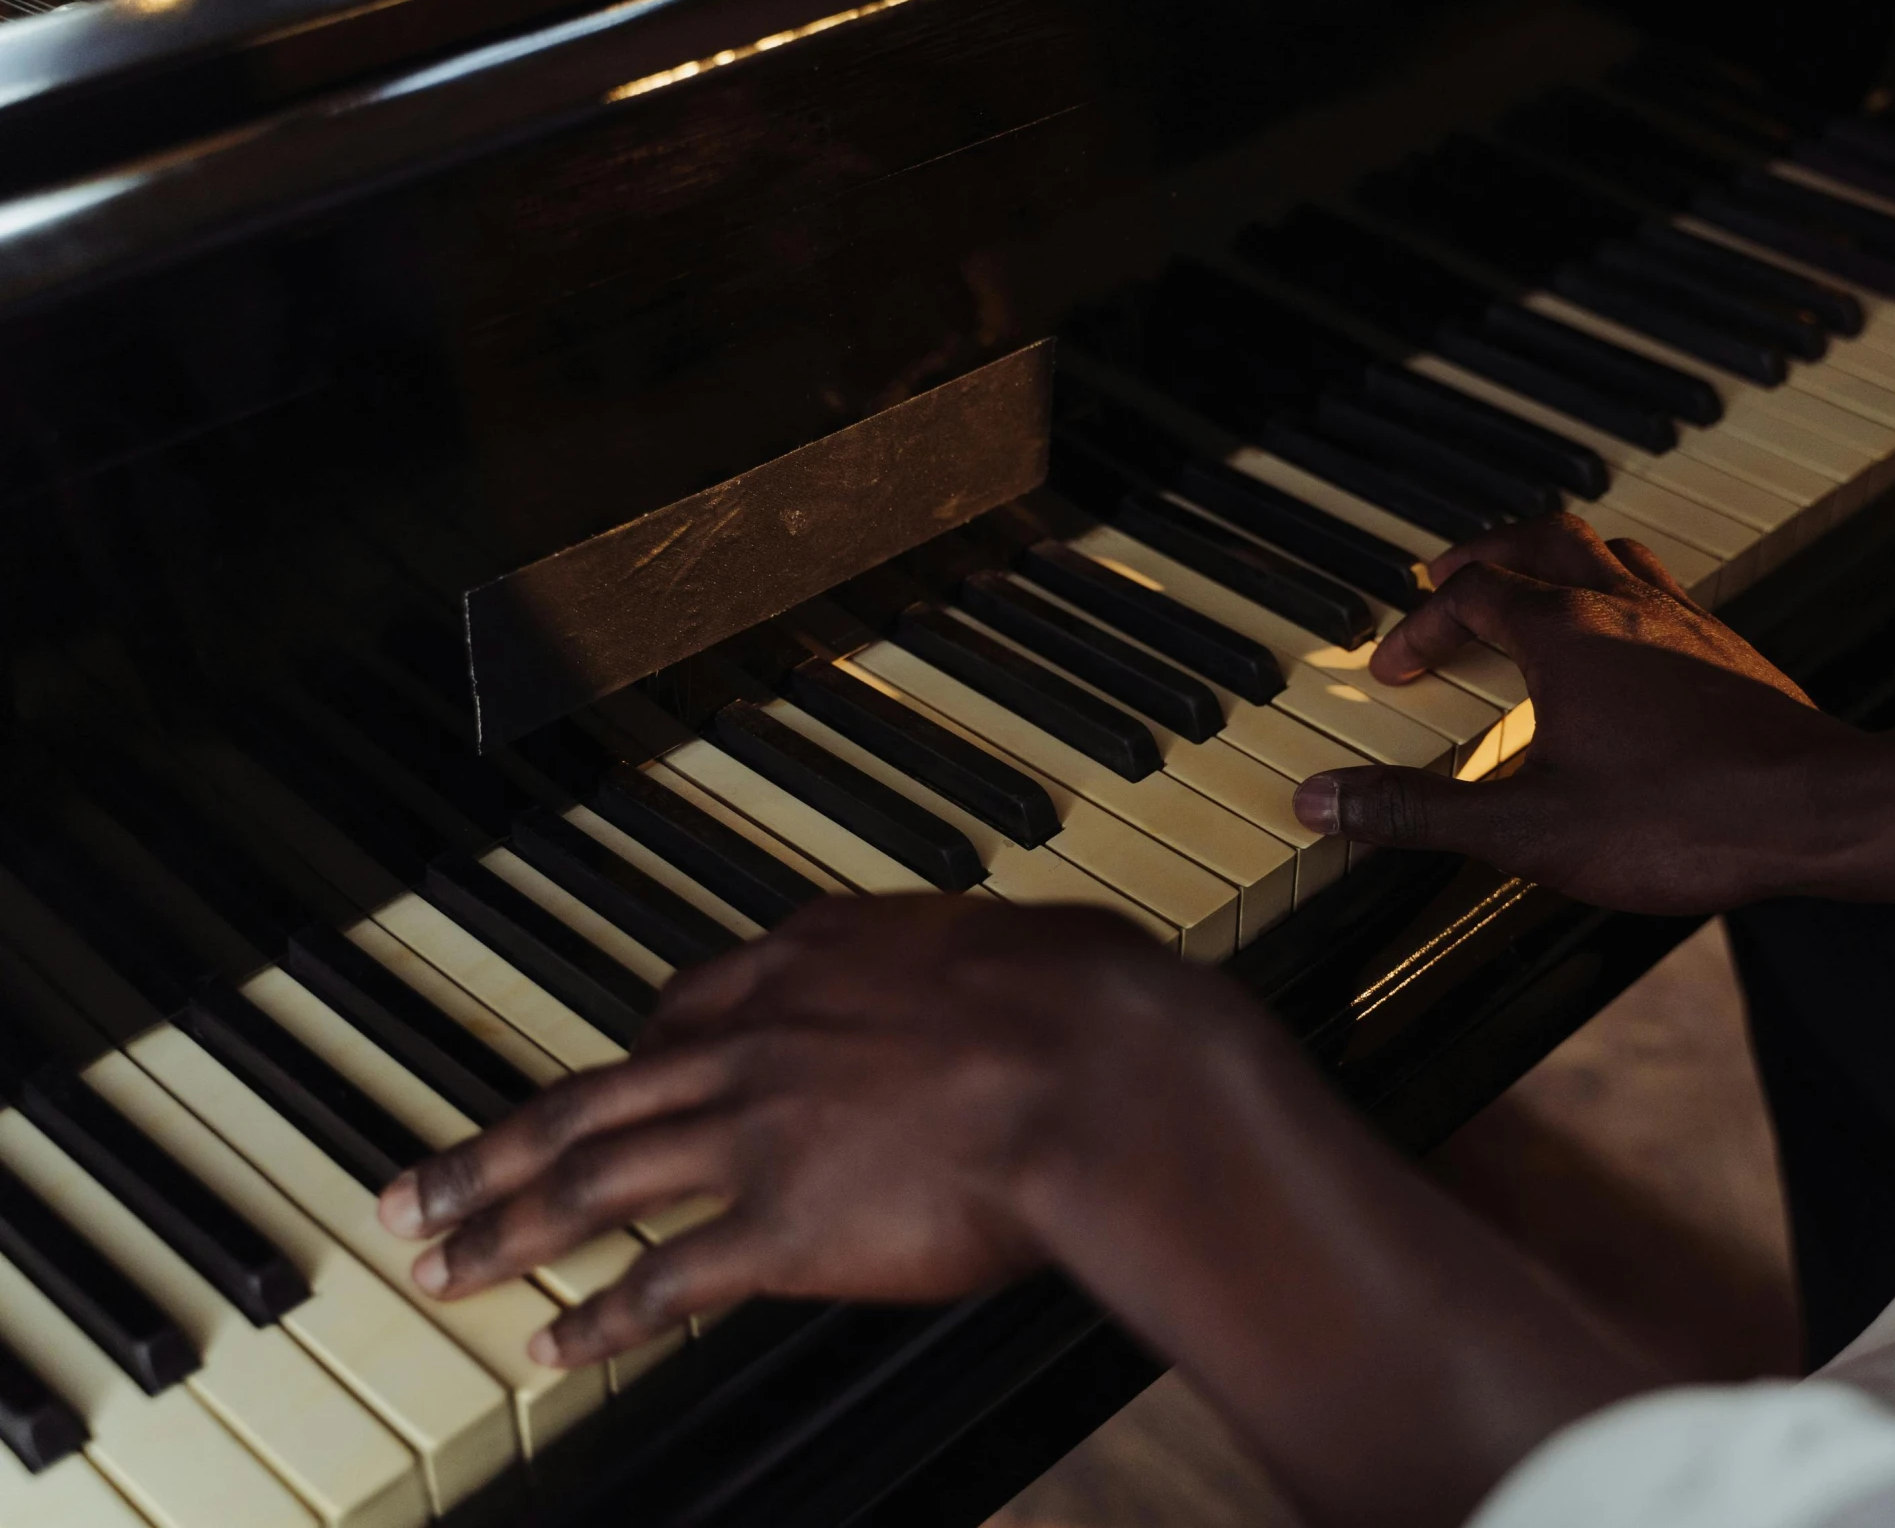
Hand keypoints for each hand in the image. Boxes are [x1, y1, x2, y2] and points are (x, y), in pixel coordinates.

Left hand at [376, 896, 1258, 1366]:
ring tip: (436, 1261)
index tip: (589, 1090)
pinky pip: (665, 1281)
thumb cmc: (1072, 995)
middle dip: (490, 1149)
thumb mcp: (994, 940)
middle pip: (589, 1102)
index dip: (622, 1062)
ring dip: (502, 1224)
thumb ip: (947, 960)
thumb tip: (983, 959)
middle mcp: (750, 1042)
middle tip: (412, 1187)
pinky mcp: (782, 1227)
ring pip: (592, 1183)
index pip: (675, 1012)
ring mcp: (754, 1135)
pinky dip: (600, 1317)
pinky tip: (549, 1343)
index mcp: (800, 964)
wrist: (1092, 1068)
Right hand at [1292, 514, 1894, 920]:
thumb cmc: (1685, 820)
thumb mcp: (1527, 830)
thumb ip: (1419, 812)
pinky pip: (1664, 589)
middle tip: (1447, 572)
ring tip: (1529, 584)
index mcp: (1565, 635)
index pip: (1471, 594)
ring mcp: (1686, 624)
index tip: (1396, 667)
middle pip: (1542, 539)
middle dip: (1484, 552)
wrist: (1822, 816)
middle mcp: (1625, 608)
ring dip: (1557, 558)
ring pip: (1609, 552)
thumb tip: (1324, 800)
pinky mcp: (1731, 654)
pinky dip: (1620, 593)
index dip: (1421, 623)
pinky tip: (1626, 642)